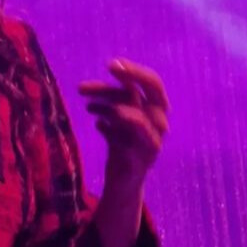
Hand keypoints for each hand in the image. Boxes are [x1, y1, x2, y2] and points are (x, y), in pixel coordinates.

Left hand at [79, 60, 169, 188]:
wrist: (124, 182)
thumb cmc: (121, 143)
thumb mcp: (116, 118)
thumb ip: (109, 102)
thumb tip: (86, 88)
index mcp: (157, 110)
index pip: (153, 83)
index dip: (134, 71)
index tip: (111, 64)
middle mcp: (160, 124)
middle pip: (154, 93)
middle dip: (134, 76)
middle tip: (109, 67)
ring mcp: (152, 143)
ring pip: (136, 117)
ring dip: (111, 107)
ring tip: (90, 107)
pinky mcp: (138, 162)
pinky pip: (123, 142)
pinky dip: (109, 130)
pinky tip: (99, 126)